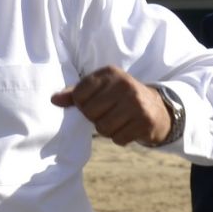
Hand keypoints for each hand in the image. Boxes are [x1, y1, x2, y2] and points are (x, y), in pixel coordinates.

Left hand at [52, 66, 169, 145]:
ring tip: (119, 120)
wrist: (158, 108)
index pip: (78, 95)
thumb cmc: (120, 98)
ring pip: (102, 128)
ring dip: (107, 130)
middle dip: (95, 118)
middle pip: (89, 112)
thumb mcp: (100, 89)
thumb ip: (75, 93)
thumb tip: (54, 100)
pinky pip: (118, 139)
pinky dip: (120, 137)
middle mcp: (124, 84)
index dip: (82, 105)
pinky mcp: (145, 121)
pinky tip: (129, 127)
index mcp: (110, 73)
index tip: (95, 102)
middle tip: (109, 113)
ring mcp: (137, 103)